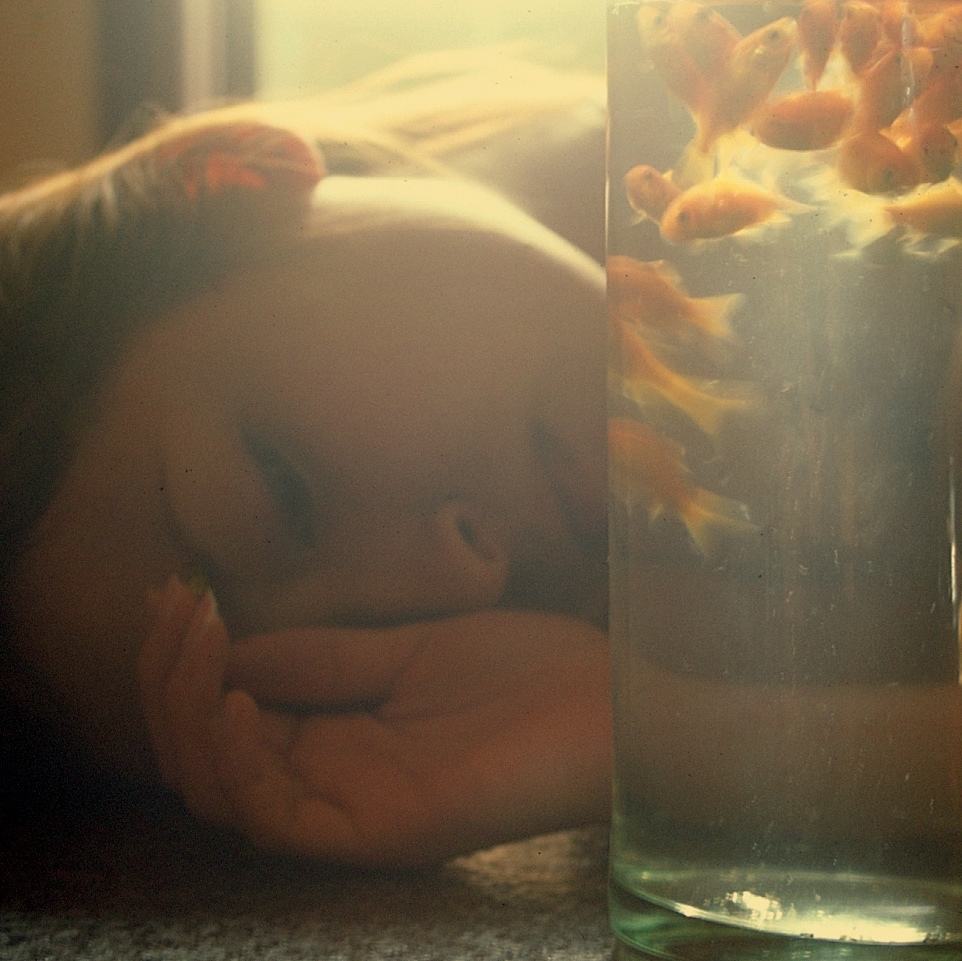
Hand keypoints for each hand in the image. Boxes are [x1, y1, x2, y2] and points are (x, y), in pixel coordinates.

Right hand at [138, 576, 610, 865]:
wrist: (606, 702)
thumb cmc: (522, 671)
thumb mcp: (407, 648)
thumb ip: (323, 656)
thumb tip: (231, 645)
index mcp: (334, 739)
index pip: (223, 717)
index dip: (185, 660)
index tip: (175, 591)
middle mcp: (329, 781)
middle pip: (203, 758)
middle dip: (172, 679)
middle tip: (175, 605)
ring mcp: (352, 811)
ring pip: (223, 791)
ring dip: (191, 712)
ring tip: (201, 637)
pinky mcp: (382, 831)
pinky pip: (280, 818)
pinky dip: (242, 763)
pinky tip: (241, 699)